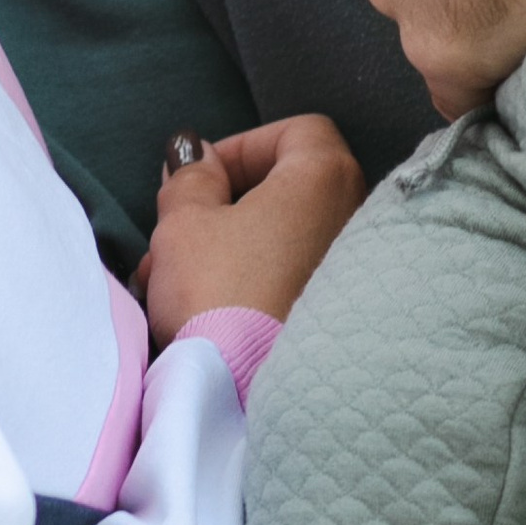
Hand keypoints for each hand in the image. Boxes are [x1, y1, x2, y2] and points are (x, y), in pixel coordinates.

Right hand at [142, 116, 365, 346]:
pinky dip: (249, 282)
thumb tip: (197, 156)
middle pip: (287, 189)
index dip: (241, 147)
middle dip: (224, 205)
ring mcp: (352, 272)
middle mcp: (352, 218)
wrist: (248, 393)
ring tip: (172, 279)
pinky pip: (290, 280)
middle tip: (179, 230)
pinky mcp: (338, 317)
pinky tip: (202, 310)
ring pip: (280, 241)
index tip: (198, 179)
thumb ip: (190, 177)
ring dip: (227, 248)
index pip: (296, 131)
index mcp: (324, 179)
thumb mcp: (184, 221)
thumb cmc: (218, 291)